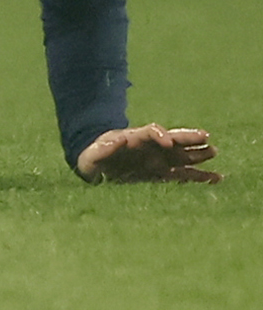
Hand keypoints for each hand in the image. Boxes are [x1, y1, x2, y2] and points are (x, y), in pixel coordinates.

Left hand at [77, 123, 219, 183]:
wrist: (96, 170)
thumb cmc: (94, 159)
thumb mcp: (95, 154)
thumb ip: (106, 148)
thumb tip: (120, 139)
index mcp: (133, 139)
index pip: (149, 132)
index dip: (159, 135)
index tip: (168, 142)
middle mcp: (150, 148)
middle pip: (172, 139)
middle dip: (187, 138)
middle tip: (205, 137)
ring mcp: (158, 161)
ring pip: (182, 156)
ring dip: (197, 154)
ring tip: (214, 152)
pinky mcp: (162, 175)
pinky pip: (184, 175)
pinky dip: (198, 176)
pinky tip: (215, 178)